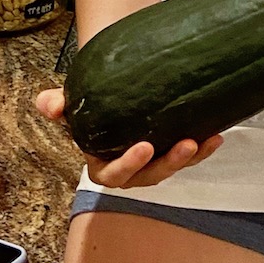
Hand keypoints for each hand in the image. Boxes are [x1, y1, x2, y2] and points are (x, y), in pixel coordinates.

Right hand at [35, 87, 224, 188]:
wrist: (113, 87)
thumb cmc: (91, 99)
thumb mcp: (72, 101)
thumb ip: (58, 104)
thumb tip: (47, 104)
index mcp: (101, 162)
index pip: (112, 172)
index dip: (128, 164)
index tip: (145, 147)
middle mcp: (129, 167)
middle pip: (149, 176)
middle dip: (167, 164)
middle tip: (184, 145)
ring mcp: (153, 161)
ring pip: (172, 167)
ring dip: (190, 158)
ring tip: (203, 140)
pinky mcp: (172, 150)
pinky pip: (189, 155)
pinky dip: (203, 148)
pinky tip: (216, 134)